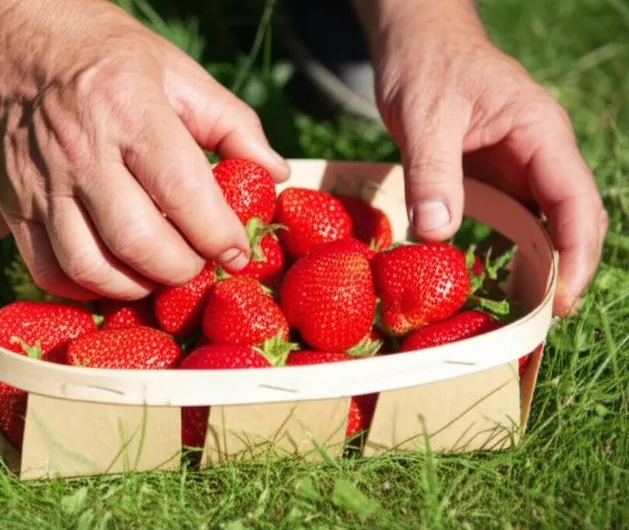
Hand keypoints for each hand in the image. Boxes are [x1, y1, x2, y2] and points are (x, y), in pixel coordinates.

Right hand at [0, 0, 288, 300]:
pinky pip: (48, 270)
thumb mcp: (177, 70)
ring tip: (160, 273)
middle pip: (138, 241)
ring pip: (91, 267)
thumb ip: (232, 123)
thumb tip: (275, 173)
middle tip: (201, 264)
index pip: (182, 190)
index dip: (218, 234)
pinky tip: (114, 274)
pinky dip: (86, 288)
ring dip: (138, 287)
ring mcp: (41, 183)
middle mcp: (82, 151)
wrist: (13, 41)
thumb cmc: (105, 55)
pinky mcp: (11, 206)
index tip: (238, 252)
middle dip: (183, 269)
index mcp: (129, 109)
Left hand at [357, 0, 607, 314]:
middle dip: (563, 269)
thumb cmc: (426, 65)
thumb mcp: (424, 116)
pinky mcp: (491, 174)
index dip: (576, 255)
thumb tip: (438, 233)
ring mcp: (516, 165)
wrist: (415, 41)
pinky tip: (486, 276)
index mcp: (539, 133)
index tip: (562, 299)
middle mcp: (538, 153)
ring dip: (535, 264)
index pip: (575, 202)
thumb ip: (432, 171)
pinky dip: (503, 249)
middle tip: (537, 320)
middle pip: (569, 220)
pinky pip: (507, 218)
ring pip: (540, 223)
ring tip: (515, 310)